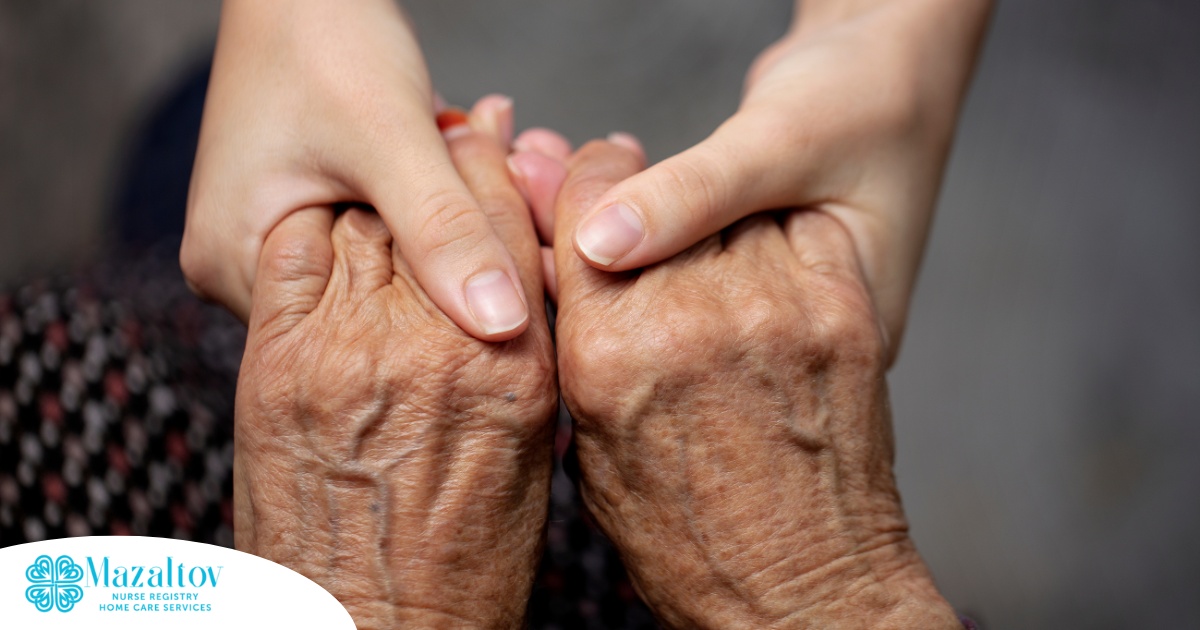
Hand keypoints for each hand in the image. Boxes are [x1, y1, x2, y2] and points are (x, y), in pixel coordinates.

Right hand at [183, 0, 530, 340]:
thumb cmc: (325, 38)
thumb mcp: (392, 138)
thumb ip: (444, 231)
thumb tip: (502, 325)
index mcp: (234, 266)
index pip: (352, 333)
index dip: (441, 307)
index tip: (515, 265)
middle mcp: (239, 268)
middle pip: (369, 302)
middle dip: (448, 257)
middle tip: (518, 201)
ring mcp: (269, 241)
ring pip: (383, 265)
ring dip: (444, 225)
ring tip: (493, 168)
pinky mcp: (303, 213)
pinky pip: (379, 231)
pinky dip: (426, 203)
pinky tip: (463, 163)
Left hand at [233, 112, 555, 627]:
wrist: (376, 629)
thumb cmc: (463, 565)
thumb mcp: (531, 456)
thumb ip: (523, 360)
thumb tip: (516, 297)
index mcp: (510, 369)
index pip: (508, 230)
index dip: (504, 175)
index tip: (503, 150)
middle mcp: (430, 348)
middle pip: (435, 212)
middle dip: (449, 168)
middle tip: (461, 138)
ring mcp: (345, 351)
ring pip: (364, 222)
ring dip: (381, 196)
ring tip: (392, 185)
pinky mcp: (277, 365)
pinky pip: (294, 254)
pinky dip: (312, 230)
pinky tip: (331, 230)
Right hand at [550, 139, 959, 628]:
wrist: (803, 594)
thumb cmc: (691, 545)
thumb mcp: (594, 455)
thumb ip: (576, 351)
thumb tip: (561, 274)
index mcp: (610, 353)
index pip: (585, 209)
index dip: (584, 182)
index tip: (593, 177)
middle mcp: (692, 316)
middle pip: (654, 194)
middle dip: (642, 195)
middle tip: (648, 214)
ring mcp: (776, 308)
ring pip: (731, 208)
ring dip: (714, 220)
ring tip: (710, 259)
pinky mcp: (843, 311)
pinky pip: (799, 229)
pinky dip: (780, 236)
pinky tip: (766, 272)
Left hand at [564, 0, 990, 359]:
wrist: (896, 65)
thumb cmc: (868, 98)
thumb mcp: (786, 142)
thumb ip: (697, 194)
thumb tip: (599, 243)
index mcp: (821, 340)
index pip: (691, 341)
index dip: (601, 290)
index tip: (539, 226)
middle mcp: (777, 343)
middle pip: (653, 322)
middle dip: (573, 250)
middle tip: (517, 173)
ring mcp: (751, 314)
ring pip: (643, 290)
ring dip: (578, 225)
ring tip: (527, 160)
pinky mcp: (725, 277)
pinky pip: (651, 258)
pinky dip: (603, 213)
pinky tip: (554, 169)